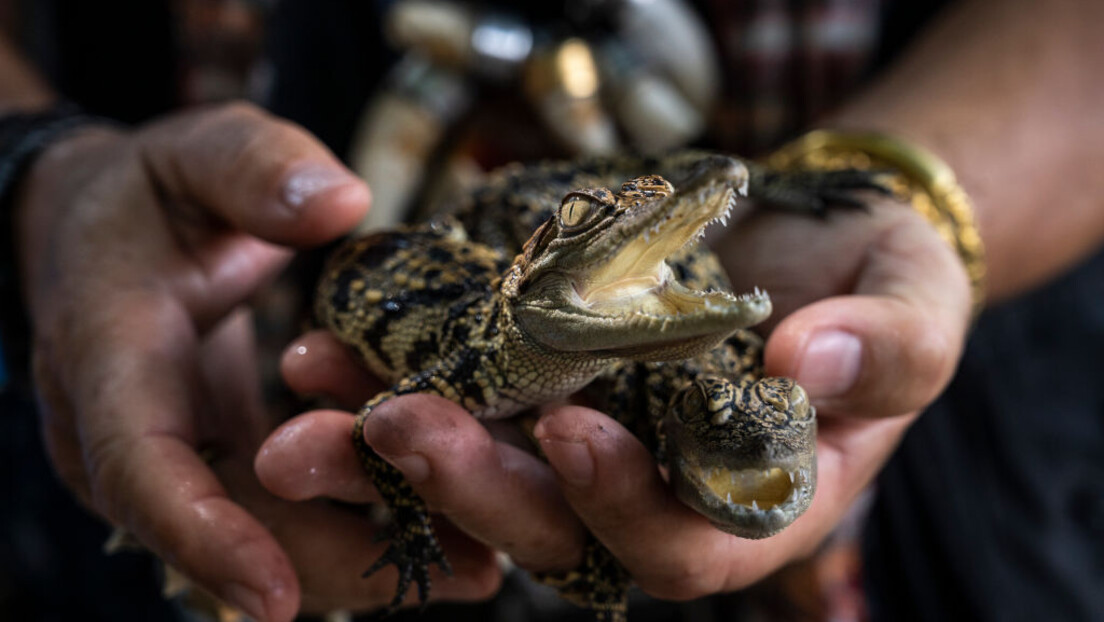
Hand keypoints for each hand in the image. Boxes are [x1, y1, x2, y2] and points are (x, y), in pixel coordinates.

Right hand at [13, 102, 499, 620]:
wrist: (106, 233)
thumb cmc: (152, 192)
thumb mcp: (197, 153)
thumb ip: (255, 168)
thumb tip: (340, 203)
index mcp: (110, 357)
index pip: (142, 466)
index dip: (204, 536)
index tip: (273, 599)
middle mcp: (136, 433)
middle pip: (225, 526)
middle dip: (335, 566)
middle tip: (461, 577)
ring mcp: (179, 459)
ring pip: (264, 532)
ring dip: (365, 557)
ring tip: (478, 568)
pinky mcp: (223, 462)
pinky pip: (283, 509)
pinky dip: (361, 522)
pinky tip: (447, 524)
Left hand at [264, 194, 969, 602]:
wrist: (823, 241)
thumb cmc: (885, 285)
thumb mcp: (917, 308)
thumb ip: (889, 349)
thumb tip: (817, 362)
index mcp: (749, 507)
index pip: (681, 544)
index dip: (622, 506)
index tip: (572, 434)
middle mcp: (654, 494)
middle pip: (552, 525)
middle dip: (471, 484)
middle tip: (394, 425)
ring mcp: (590, 445)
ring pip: (484, 471)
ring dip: (398, 443)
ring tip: (319, 394)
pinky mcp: (546, 386)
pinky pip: (467, 394)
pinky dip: (402, 373)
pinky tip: (335, 342)